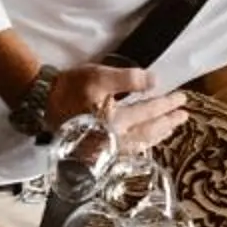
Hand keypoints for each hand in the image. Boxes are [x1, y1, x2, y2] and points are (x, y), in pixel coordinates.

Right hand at [47, 63, 189, 153]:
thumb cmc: (70, 87)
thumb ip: (128, 79)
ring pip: (139, 144)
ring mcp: (106, 148)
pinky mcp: (98, 150)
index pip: (148, 112)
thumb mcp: (99, 77)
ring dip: (157, 135)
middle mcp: (113, 140)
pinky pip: (128, 150)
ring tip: (170, 127)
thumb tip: (154, 82)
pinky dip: (141, 144)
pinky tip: (146, 141)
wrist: (42, 102)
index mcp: (115, 122)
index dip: (166, 104)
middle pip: (148, 132)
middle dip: (167, 122)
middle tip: (184, 116)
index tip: (182, 98)